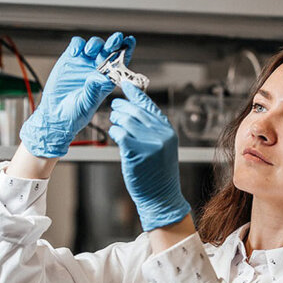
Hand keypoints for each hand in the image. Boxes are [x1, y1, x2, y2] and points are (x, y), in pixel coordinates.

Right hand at [19, 32, 135, 157]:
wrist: (56, 115)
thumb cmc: (75, 114)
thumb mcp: (88, 103)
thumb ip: (94, 89)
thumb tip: (101, 76)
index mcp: (107, 79)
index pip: (120, 62)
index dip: (127, 50)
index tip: (130, 41)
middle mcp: (98, 69)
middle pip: (109, 50)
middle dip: (114, 42)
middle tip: (116, 39)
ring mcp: (84, 63)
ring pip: (95, 44)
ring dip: (96, 43)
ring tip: (91, 50)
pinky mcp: (70, 59)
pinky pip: (77, 45)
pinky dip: (77, 45)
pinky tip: (76, 52)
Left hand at [108, 81, 190, 231]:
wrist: (161, 197)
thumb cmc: (158, 175)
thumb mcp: (162, 148)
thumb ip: (152, 130)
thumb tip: (134, 111)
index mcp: (168, 131)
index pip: (149, 106)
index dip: (136, 93)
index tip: (125, 85)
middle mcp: (161, 134)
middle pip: (135, 110)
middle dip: (122, 107)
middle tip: (115, 108)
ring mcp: (149, 142)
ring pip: (126, 120)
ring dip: (116, 120)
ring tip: (114, 123)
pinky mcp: (136, 151)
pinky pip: (120, 133)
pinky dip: (115, 132)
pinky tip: (115, 135)